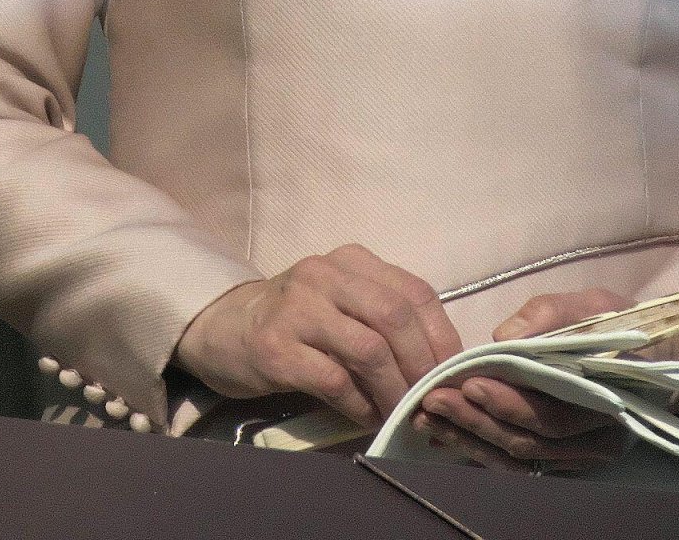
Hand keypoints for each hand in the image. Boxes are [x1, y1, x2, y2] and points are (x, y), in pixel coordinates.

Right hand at [174, 243, 463, 429]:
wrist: (225, 327)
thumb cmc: (297, 321)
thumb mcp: (342, 303)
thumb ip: (383, 320)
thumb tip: (438, 367)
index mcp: (352, 261)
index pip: (415, 292)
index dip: (443, 336)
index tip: (453, 374)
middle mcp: (326, 274)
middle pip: (395, 317)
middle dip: (422, 366)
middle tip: (429, 400)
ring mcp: (298, 307)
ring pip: (368, 349)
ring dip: (393, 390)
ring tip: (399, 414)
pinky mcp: (275, 346)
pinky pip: (333, 379)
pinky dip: (358, 404)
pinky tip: (364, 416)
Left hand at [414, 287, 678, 469]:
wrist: (653, 358)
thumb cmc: (619, 325)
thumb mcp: (595, 305)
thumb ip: (551, 314)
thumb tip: (502, 337)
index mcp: (608, 400)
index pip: (551, 413)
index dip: (508, 402)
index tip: (468, 382)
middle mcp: (596, 439)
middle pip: (529, 441)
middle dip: (476, 421)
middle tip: (432, 400)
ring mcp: (580, 456)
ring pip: (520, 459)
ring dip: (471, 440)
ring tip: (429, 417)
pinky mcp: (563, 460)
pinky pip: (519, 465)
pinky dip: (481, 451)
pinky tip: (449, 435)